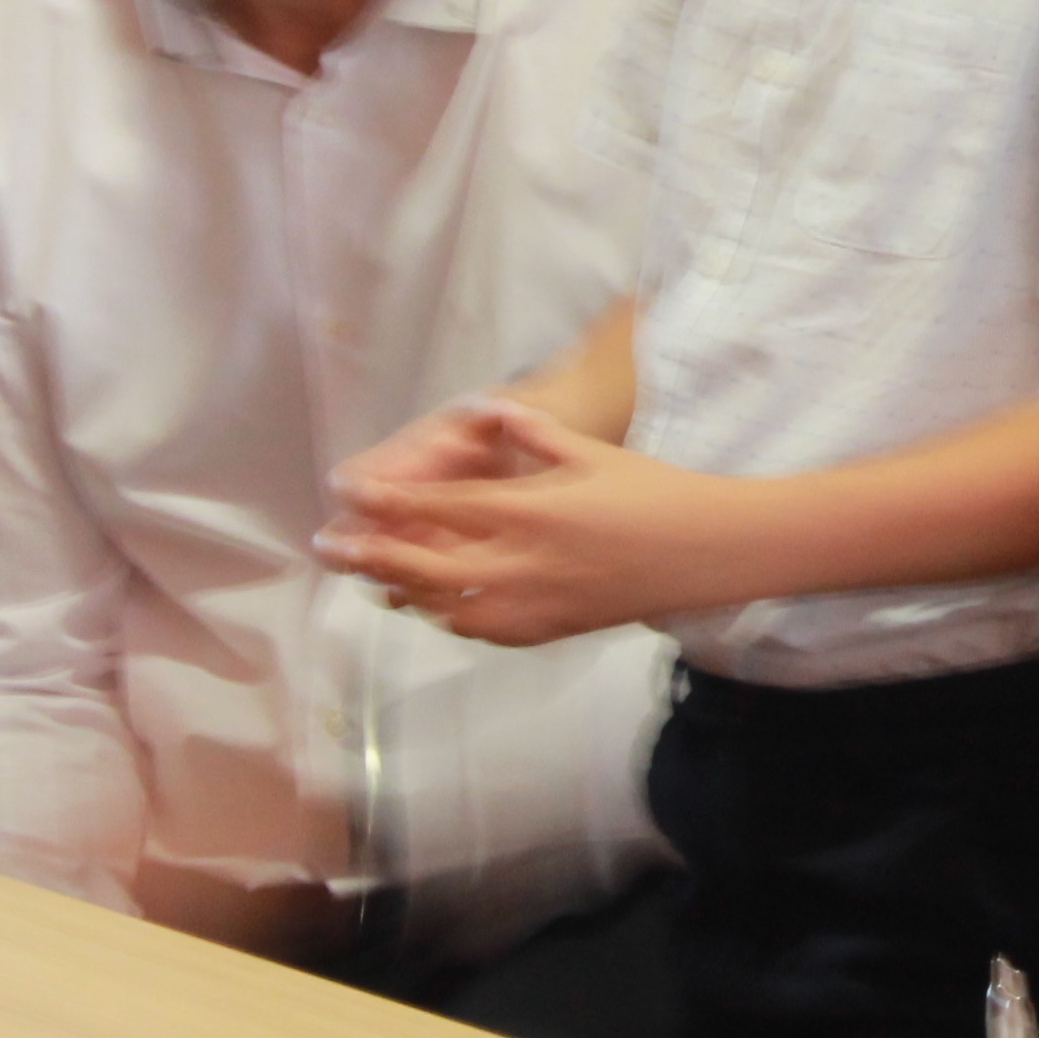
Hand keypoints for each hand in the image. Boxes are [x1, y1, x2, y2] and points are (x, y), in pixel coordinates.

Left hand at [311, 396, 732, 643]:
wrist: (709, 551)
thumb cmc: (656, 491)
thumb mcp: (592, 452)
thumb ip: (532, 434)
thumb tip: (488, 407)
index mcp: (531, 511)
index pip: (439, 509)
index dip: (385, 502)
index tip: (344, 493)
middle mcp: (524, 563)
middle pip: (425, 566)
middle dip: (370, 555)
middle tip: (329, 548)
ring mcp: (536, 603)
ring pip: (446, 605)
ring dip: (404, 589)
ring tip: (371, 576)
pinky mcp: (553, 628)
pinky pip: (484, 630)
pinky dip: (451, 617)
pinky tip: (438, 607)